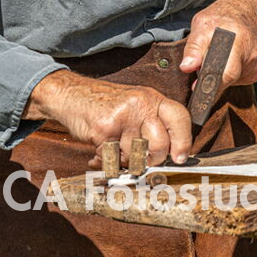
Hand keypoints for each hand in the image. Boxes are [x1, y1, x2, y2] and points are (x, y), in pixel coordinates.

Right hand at [23, 70, 192, 165]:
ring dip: (125, 161)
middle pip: (160, 145)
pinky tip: (101, 150)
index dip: (184, 141)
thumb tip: (174, 155)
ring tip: (116, 148)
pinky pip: (114, 159)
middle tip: (141, 159)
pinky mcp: (104, 130)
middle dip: (152, 159)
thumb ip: (154, 123)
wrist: (73, 95)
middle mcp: (140, 105)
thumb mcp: (136, 104)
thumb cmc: (106, 104)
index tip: (181, 158)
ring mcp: (122, 117)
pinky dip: (106, 161)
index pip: (180, 117)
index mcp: (151, 98)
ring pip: (136, 157)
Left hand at [179, 0, 256, 88]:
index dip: (207, 84)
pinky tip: (228, 59)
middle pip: (225, 78)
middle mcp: (248, 52)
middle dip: (209, 83)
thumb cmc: (224, 16)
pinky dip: (227, 75)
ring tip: (217, 56)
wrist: (252, 10)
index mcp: (234, 38)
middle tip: (197, 84)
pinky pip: (236, 81)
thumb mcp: (202, 23)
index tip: (196, 92)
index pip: (221, 69)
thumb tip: (186, 68)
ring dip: (217, 75)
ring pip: (228, 81)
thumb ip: (193, 46)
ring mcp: (255, 64)